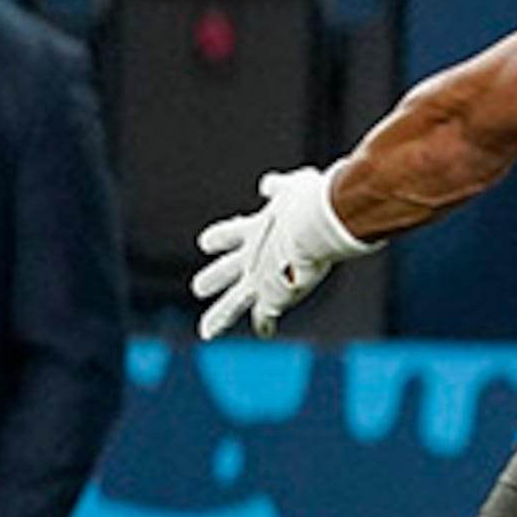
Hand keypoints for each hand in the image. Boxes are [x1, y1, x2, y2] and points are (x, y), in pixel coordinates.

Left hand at [193, 165, 374, 337]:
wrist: (316, 225)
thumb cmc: (313, 202)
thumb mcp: (294, 186)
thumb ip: (279, 187)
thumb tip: (266, 185)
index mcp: (254, 228)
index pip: (228, 234)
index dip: (219, 238)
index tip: (206, 244)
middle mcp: (250, 256)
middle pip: (223, 271)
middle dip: (212, 279)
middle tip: (199, 287)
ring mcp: (259, 278)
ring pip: (232, 302)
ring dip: (220, 316)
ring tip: (206, 330)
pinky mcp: (273, 297)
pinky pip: (265, 315)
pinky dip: (264, 323)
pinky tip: (263, 332)